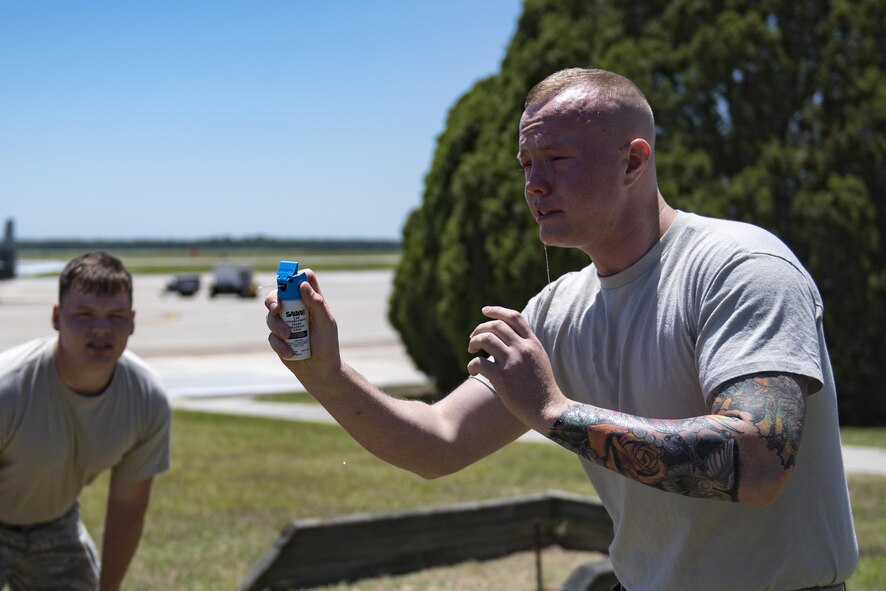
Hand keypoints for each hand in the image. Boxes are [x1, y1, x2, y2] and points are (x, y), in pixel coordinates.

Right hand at [265, 269, 342, 384]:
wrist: (319, 370)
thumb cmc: (327, 345)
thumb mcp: (326, 323)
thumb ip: (316, 303)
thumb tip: (302, 284)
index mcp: (312, 301)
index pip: (303, 279)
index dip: (295, 276)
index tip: (289, 282)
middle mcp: (296, 308)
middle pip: (279, 294)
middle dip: (274, 300)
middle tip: (276, 309)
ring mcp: (285, 322)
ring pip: (271, 315)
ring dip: (278, 326)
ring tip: (289, 337)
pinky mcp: (278, 337)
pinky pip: (271, 335)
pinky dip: (280, 344)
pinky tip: (290, 352)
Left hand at [466, 306, 566, 431]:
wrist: (549, 409)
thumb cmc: (542, 388)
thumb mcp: (539, 360)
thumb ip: (526, 347)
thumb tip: (508, 338)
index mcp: (533, 343)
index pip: (514, 317)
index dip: (497, 311)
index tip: (485, 311)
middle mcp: (523, 349)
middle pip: (496, 326)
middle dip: (480, 328)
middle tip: (473, 339)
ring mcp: (512, 362)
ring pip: (485, 339)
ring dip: (474, 342)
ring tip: (472, 351)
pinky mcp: (502, 378)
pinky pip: (479, 362)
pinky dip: (472, 365)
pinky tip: (473, 371)